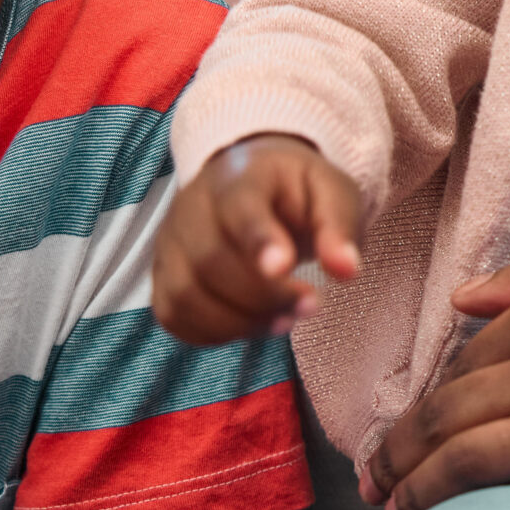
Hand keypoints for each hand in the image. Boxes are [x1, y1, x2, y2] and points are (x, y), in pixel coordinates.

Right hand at [151, 134, 362, 344]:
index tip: (284, 268)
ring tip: (284, 321)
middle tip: (310, 304)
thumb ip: (338, 227)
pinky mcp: (162, 276)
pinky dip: (213, 333)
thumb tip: (347, 271)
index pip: (238, 206)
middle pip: (209, 260)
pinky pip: (173, 316)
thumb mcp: (331, 192)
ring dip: (238, 322)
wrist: (252, 182)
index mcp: (240, 176)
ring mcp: (170, 242)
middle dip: (263, 296)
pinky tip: (252, 325)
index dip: (257, 240)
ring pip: (185, 295)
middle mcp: (192, 206)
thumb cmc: (295, 192)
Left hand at [364, 197, 509, 508]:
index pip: (467, 362)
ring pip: (490, 469)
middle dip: (404, 455)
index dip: (427, 398)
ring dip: (433, 491)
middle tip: (376, 478)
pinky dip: (507, 505)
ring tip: (402, 507)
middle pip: (459, 421)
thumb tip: (468, 299)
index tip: (402, 424)